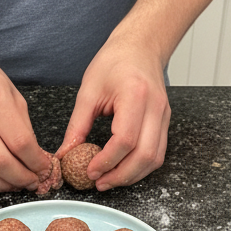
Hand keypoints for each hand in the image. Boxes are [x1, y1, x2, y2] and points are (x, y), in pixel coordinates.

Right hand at [0, 46, 51, 191]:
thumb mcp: (9, 91)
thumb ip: (22, 125)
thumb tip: (34, 156)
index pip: (20, 142)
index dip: (35, 162)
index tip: (44, 168)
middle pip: (0, 162)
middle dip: (21, 178)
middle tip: (33, 182)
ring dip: (2, 185)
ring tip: (16, 184)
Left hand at [57, 34, 170, 190]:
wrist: (140, 46)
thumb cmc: (115, 61)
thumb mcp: (88, 92)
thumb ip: (77, 127)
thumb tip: (65, 155)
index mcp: (135, 96)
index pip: (125, 139)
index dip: (107, 161)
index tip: (89, 171)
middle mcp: (155, 107)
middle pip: (144, 155)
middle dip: (120, 175)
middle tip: (98, 183)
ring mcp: (164, 116)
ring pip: (154, 159)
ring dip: (131, 176)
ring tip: (108, 181)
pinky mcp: (164, 122)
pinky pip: (157, 154)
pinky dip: (140, 168)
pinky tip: (122, 171)